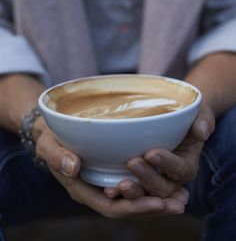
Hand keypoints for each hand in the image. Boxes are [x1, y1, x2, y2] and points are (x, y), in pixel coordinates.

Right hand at [35, 118, 187, 217]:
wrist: (54, 132)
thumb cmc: (51, 138)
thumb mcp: (48, 144)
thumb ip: (57, 156)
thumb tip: (72, 167)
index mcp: (82, 188)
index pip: (110, 206)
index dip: (134, 207)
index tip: (157, 203)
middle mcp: (97, 189)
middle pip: (128, 206)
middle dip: (153, 207)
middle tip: (179, 204)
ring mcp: (107, 181)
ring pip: (134, 197)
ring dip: (158, 199)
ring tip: (183, 197)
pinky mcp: (114, 170)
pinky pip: (135, 183)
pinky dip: (153, 185)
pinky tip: (172, 182)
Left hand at [104, 103, 214, 199]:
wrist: (173, 121)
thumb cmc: (186, 117)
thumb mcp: (199, 114)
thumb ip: (203, 121)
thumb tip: (201, 132)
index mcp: (187, 164)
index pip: (180, 169)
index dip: (167, 164)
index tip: (151, 153)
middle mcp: (171, 178)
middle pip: (163, 188)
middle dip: (148, 178)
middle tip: (133, 163)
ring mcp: (155, 181)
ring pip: (147, 195)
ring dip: (134, 192)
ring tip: (120, 185)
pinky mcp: (140, 180)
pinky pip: (133, 191)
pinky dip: (121, 193)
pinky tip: (109, 190)